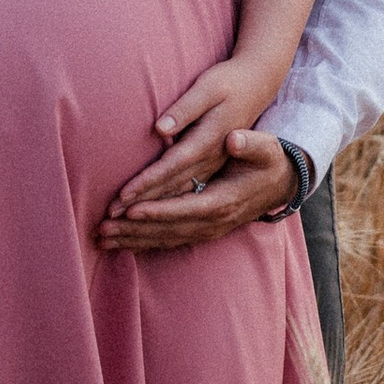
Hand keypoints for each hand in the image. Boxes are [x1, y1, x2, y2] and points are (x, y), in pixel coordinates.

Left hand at [98, 122, 300, 254]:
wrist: (282, 183)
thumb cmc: (268, 160)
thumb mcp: (266, 147)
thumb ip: (252, 143)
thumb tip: (235, 139)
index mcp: (225, 200)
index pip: (185, 208)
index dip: (157, 210)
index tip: (130, 209)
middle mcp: (214, 221)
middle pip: (168, 229)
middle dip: (133, 230)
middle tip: (101, 228)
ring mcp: (208, 230)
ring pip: (165, 239)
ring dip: (133, 240)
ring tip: (101, 239)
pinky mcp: (202, 231)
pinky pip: (169, 240)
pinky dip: (144, 243)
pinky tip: (122, 244)